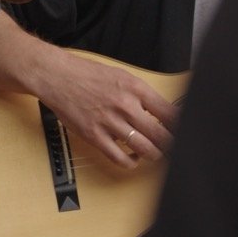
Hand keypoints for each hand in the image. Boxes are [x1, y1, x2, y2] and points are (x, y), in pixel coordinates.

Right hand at [35, 51, 177, 167]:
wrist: (54, 75)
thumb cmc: (84, 74)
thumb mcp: (120, 75)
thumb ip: (141, 95)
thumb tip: (162, 113)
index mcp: (134, 88)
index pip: (171, 114)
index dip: (181, 128)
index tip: (183, 134)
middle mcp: (124, 105)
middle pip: (162, 136)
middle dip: (170, 146)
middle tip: (171, 148)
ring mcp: (109, 121)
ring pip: (145, 150)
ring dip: (153, 155)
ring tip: (153, 153)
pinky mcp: (93, 135)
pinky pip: (120, 158)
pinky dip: (131, 162)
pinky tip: (131, 156)